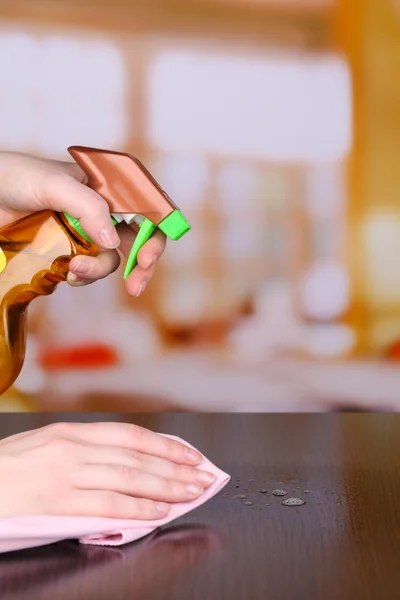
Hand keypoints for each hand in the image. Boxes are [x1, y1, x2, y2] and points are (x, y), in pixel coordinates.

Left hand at [0, 152, 165, 295]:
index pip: (146, 207)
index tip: (147, 256)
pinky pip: (88, 270)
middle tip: (136, 285)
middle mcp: (102, 210)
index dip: (156, 232)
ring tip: (74, 271)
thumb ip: (88, 208)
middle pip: (139, 238)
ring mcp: (86, 233)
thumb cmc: (15, 177)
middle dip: (142, 264)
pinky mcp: (69, 252)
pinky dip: (82, 277)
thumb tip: (113, 242)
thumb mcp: (54, 185)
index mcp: (106, 186)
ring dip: (99, 271)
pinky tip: (67, 275)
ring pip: (111, 259)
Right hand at [0, 422, 215, 518]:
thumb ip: (83, 452)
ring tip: (191, 493)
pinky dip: (137, 507)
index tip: (190, 455)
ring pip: (128, 477)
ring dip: (165, 486)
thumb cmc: (6, 468)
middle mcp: (73, 448)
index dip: (164, 445)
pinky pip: (106, 504)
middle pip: (136, 456)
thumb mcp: (45, 447)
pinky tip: (157, 511)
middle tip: (202, 477)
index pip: (130, 435)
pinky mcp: (57, 501)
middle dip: (175, 468)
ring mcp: (65, 473)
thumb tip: (125, 463)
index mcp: (71, 432)